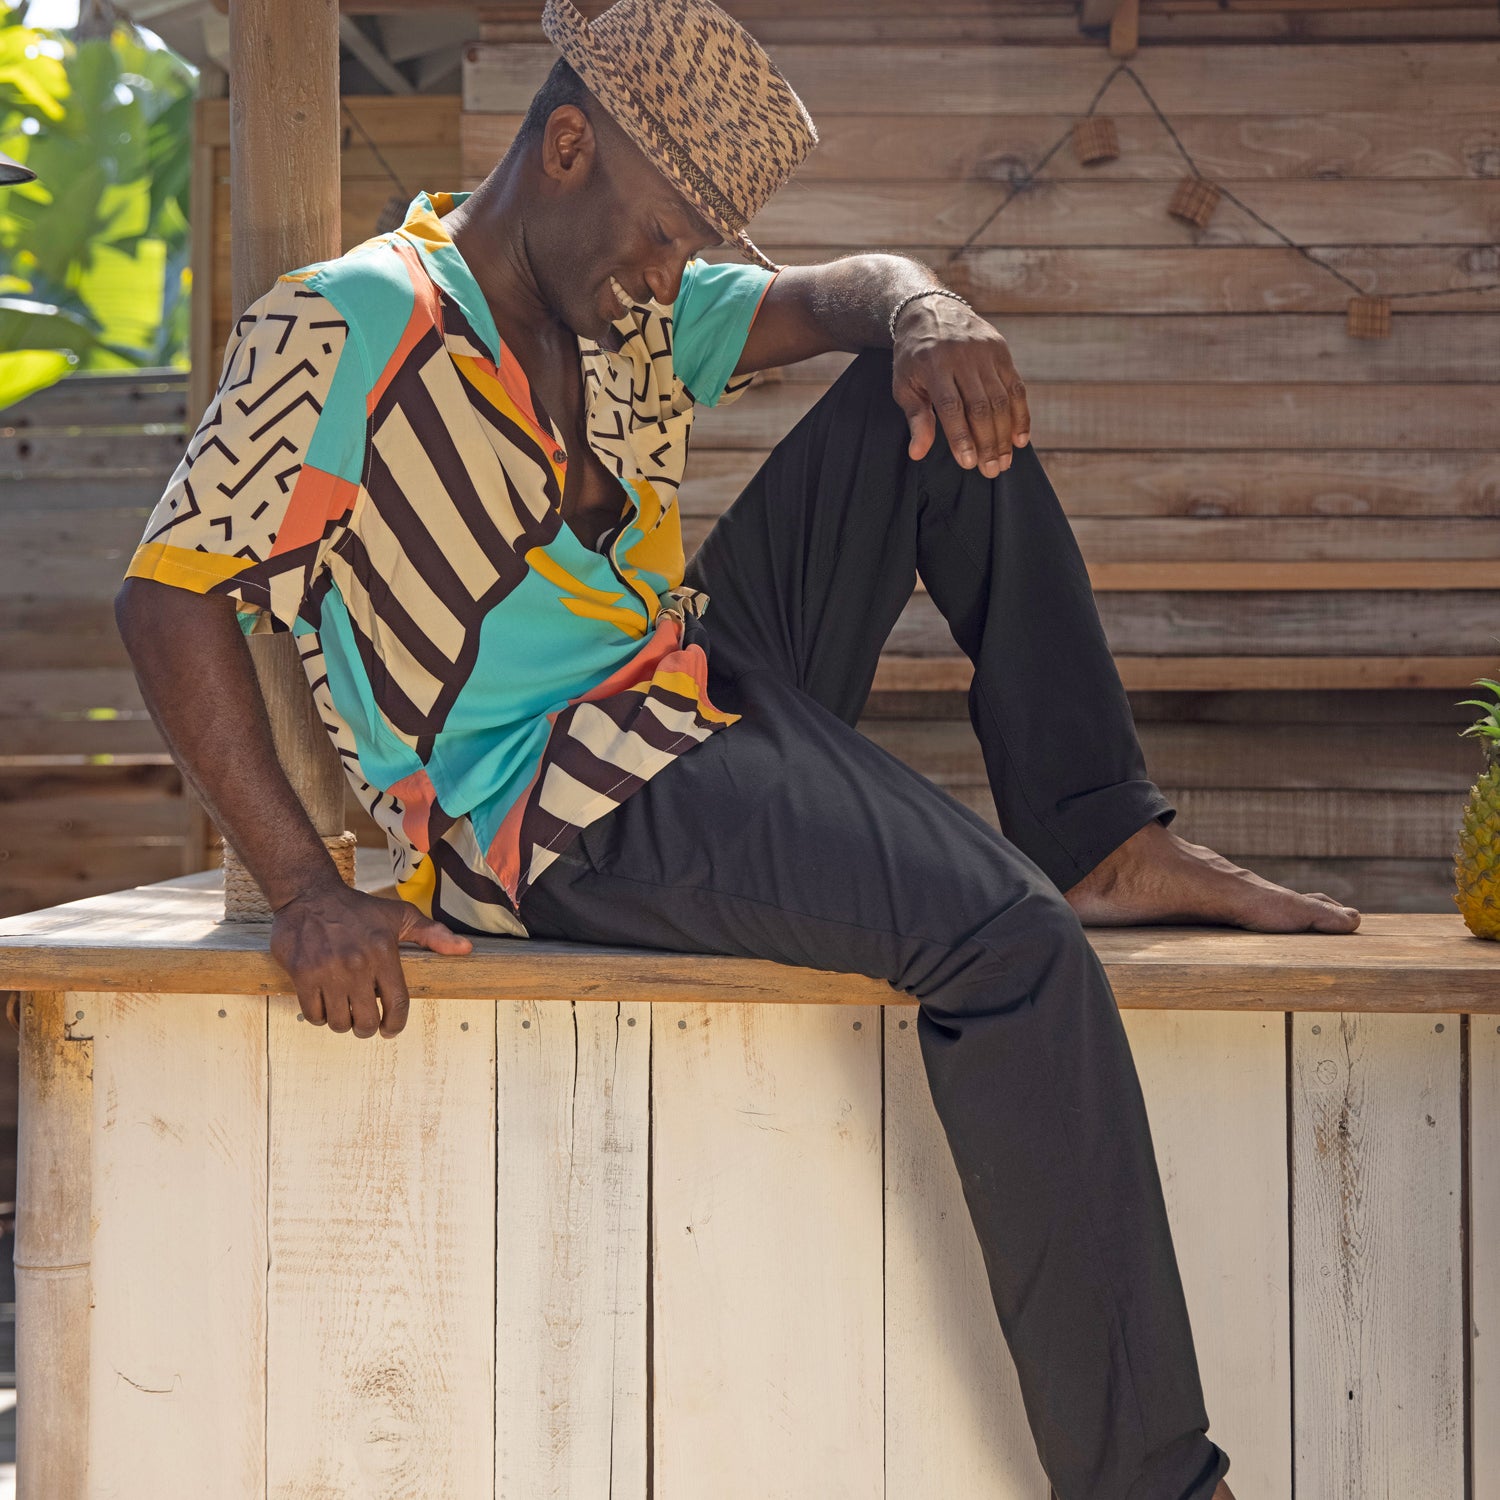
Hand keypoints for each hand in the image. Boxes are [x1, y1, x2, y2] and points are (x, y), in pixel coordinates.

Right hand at [269, 882, 472, 1038]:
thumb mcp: (400, 916)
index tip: (391, 1029)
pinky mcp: (302, 973)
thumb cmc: (358, 909)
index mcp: (384, 953)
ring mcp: (328, 971)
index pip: (397, 1004)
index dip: (396, 1024)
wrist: (310, 895)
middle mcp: (357, 965)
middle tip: (365, 1022)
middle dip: (368, 1028)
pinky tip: (325, 1004)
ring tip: (345, 1011)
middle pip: (366, 1021)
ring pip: (339, 1022)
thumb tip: (466, 949)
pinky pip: (313, 1013)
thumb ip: (433, 934)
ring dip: (343, 1023)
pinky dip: (319, 1015)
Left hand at [892, 297, 1030, 478]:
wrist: (931, 310)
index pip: (951, 407)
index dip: (961, 437)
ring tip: (1004, 462)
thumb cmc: (913, 356)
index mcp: (934, 364)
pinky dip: (1020, 415)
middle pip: (981, 406)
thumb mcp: (905, 384)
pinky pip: (1016, 387)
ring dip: (1005, 434)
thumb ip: (916, 417)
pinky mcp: (1002, 350)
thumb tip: (918, 453)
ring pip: (1002, 399)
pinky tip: (1019, 439)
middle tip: (991, 471)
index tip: (969, 464)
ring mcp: (985, 352)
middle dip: (988, 442)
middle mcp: (963, 356)